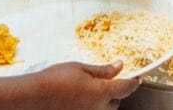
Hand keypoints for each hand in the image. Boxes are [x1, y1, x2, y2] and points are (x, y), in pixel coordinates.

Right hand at [25, 61, 139, 108]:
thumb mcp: (81, 68)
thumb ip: (102, 70)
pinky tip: (82, 97)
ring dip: (105, 101)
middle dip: (116, 92)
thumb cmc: (55, 79)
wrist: (34, 96)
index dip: (134, 82)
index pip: (126, 88)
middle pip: (116, 102)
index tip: (138, 76)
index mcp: (101, 92)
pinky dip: (92, 105)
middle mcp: (97, 108)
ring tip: (93, 89)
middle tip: (110, 80)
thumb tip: (118, 66)